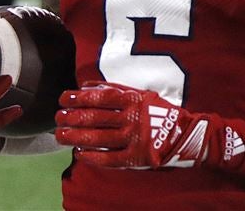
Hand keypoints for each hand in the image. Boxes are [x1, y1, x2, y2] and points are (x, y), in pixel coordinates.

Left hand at [55, 81, 210, 168]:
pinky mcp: (136, 158)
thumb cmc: (160, 112)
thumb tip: (87, 85)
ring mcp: (133, 140)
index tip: (63, 98)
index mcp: (133, 101)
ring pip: (98, 138)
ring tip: (61, 135)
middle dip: (73, 117)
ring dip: (76, 137)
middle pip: (96, 118)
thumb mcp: (141, 94)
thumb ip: (115, 89)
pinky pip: (109, 159)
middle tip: (58, 117)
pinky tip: (79, 154)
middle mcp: (132, 119)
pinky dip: (92, 156)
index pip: (100, 98)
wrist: (185, 135)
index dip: (79, 98)